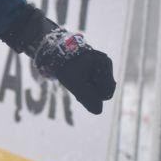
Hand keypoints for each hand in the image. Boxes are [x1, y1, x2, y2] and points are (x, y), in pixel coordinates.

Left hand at [0, 5, 115, 114]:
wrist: (54, 49)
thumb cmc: (65, 65)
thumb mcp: (75, 83)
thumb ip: (87, 97)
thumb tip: (98, 111)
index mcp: (105, 64)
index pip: (106, 94)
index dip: (93, 95)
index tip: (79, 85)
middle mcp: (106, 63)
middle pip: (103, 90)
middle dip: (90, 91)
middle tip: (76, 82)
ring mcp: (101, 65)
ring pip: (98, 88)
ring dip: (87, 88)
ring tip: (75, 79)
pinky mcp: (95, 66)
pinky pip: (94, 82)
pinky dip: (85, 83)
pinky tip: (76, 78)